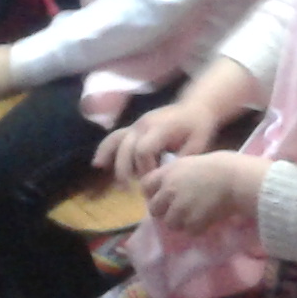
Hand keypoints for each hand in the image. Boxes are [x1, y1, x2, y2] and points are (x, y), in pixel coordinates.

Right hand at [97, 98, 226, 181]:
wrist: (195, 106)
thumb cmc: (198, 128)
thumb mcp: (197, 145)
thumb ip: (180, 161)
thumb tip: (164, 179)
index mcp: (161, 127)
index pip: (144, 149)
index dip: (145, 168)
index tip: (153, 180)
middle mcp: (145, 124)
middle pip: (127, 147)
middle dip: (125, 170)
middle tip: (128, 191)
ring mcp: (137, 124)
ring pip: (117, 140)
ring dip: (111, 160)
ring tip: (109, 178)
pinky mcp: (134, 127)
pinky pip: (116, 137)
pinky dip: (105, 149)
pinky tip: (98, 164)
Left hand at [142, 150, 266, 233]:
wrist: (237, 179)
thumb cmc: (222, 164)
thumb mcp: (193, 162)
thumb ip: (178, 175)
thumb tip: (174, 186)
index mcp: (169, 172)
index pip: (145, 186)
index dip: (153, 192)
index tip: (163, 196)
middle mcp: (169, 191)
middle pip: (154, 209)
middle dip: (164, 211)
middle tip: (179, 210)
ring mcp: (179, 208)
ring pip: (170, 223)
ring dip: (180, 222)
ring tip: (196, 216)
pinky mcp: (191, 223)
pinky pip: (189, 231)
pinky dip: (197, 228)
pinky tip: (208, 220)